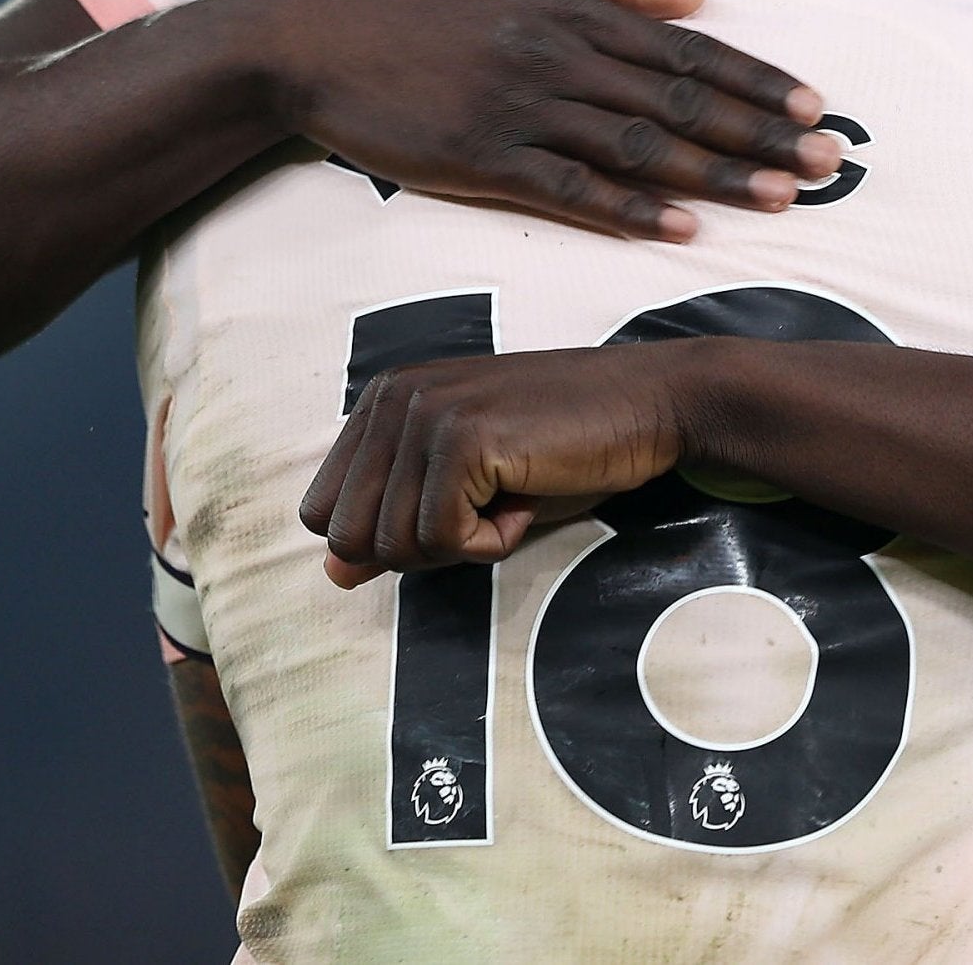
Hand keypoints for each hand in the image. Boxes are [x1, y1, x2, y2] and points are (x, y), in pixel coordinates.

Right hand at [255, 0, 840, 239]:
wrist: (317, 40)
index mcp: (574, 8)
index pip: (689, 50)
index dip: (758, 82)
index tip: (816, 107)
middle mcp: (559, 55)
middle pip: (682, 101)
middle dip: (763, 134)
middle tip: (829, 164)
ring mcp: (522, 109)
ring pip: (640, 148)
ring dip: (717, 177)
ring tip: (780, 201)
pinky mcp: (483, 159)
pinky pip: (572, 190)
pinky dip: (631, 211)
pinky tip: (682, 230)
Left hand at [300, 343, 696, 582]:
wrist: (648, 405)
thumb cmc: (563, 446)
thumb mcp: (467, 489)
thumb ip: (395, 523)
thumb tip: (333, 575)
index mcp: (382, 400)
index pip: (324, 512)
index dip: (391, 537)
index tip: (458, 506)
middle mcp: (392, 397)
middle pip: (351, 536)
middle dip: (421, 547)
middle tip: (487, 507)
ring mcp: (425, 412)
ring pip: (395, 544)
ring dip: (464, 543)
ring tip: (514, 493)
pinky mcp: (463, 436)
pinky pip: (445, 538)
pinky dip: (493, 541)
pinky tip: (528, 495)